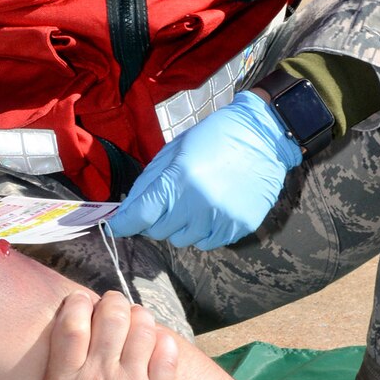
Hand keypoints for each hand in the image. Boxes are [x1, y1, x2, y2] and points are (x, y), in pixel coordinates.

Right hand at [17, 292, 178, 379]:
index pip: (72, 322)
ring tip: (138, 325)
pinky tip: (158, 346)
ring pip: (142, 330)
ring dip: (141, 319)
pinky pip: (166, 358)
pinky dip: (164, 344)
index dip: (79, 302)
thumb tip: (20, 374)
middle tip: (115, 309)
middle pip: (111, 316)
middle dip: (114, 303)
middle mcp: (96, 379)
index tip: (83, 302)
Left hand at [107, 92, 301, 250]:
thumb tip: (127, 210)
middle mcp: (199, 203)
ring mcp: (222, 218)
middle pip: (159, 232)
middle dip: (154, 220)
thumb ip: (149, 182)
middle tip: (165, 203)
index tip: (116, 226)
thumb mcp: (174, 150)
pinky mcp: (239, 227)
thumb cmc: (214, 137)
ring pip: (182, 240)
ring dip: (180, 226)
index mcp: (180, 178)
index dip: (124, 224)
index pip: (140, 215)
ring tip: (192, 204)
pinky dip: (202, 232)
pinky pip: (207, 243)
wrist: (263, 136)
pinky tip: (210, 211)